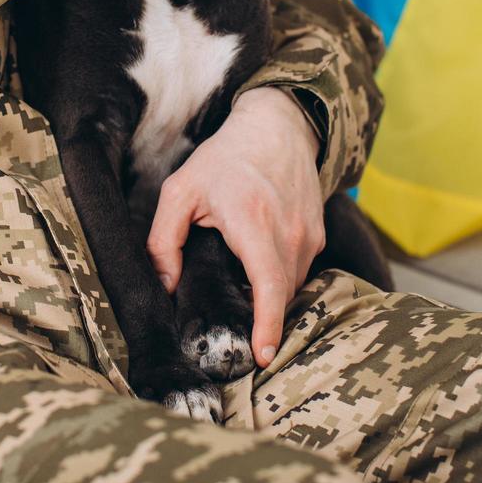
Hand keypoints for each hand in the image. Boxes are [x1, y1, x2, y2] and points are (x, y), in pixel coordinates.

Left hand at [147, 86, 323, 367]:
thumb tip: (165, 285)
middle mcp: (288, 231)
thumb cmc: (225, 158)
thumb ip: (164, 240)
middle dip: (262, 321)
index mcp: (253, 221)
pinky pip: (301, 272)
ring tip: (244, 298)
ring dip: (270, 298)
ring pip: (292, 287)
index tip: (263, 355)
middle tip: (234, 337)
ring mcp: (308, 234)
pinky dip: (281, 281)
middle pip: (280, 295)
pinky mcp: (318, 235)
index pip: (268, 285)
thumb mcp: (181, 190)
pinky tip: (258, 272)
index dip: (267, 325)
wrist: (277, 127)